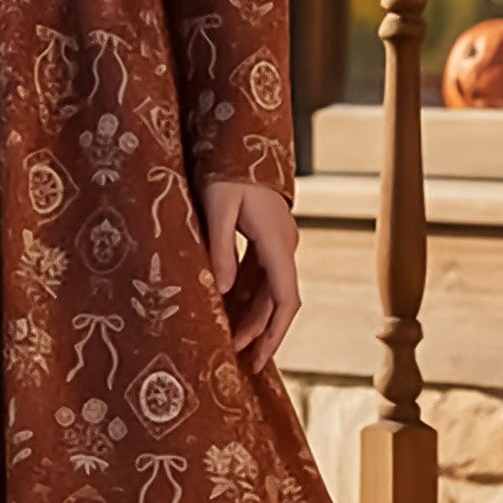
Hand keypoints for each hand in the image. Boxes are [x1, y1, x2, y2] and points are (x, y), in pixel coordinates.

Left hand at [199, 180, 300, 374]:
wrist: (241, 141)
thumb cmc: (226, 171)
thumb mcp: (217, 207)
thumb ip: (220, 249)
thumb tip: (222, 292)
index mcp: (277, 243)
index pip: (285, 300)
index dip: (274, 334)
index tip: (258, 360)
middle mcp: (284, 246)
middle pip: (278, 302)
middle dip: (260, 334)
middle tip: (239, 362)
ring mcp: (277, 244)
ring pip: (269, 292)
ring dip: (253, 319)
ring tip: (232, 344)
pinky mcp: (265, 240)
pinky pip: (259, 278)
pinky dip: (246, 299)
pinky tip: (229, 314)